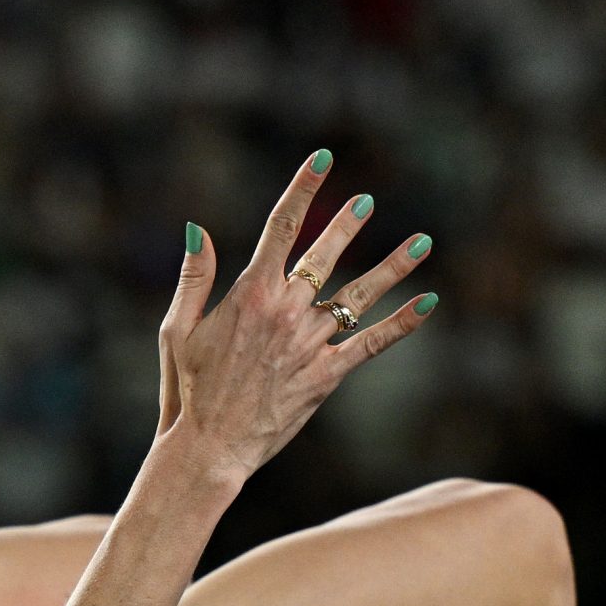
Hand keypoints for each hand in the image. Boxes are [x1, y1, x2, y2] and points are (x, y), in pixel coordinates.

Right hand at [155, 153, 437, 476]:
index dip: (302, 187)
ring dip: (393, 266)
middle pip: (324, 255)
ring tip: (421, 241)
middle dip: (346, 224)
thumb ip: (194, 278)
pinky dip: (401, 324)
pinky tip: (428, 303)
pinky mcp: (326, 375)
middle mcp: (286, 312)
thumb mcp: (177, 330)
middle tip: (365, 201)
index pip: (281, 227)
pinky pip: (370, 343)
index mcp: (250, 294)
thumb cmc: (188, 391)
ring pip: (358, 295)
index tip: (322, 158)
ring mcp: (310, 343)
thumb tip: (198, 229)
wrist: (210, 447)